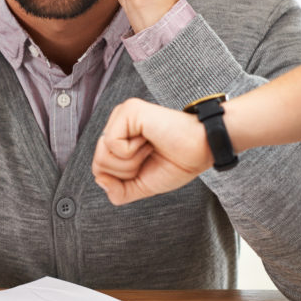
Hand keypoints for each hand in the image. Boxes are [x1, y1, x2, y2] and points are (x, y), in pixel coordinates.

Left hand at [92, 98, 212, 204]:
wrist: (201, 151)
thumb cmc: (177, 163)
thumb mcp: (142, 185)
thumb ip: (118, 190)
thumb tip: (99, 180)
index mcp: (118, 137)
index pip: (100, 169)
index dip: (123, 179)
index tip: (147, 164)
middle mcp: (117, 123)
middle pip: (98, 164)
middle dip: (127, 171)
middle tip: (150, 156)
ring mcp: (122, 114)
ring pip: (102, 155)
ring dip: (130, 162)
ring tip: (150, 148)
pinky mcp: (128, 110)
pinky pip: (111, 144)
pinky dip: (132, 151)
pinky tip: (149, 140)